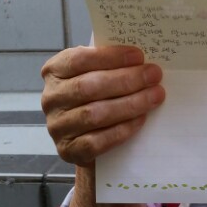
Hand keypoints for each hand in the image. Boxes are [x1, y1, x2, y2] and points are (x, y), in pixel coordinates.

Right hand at [41, 45, 164, 166]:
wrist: (87, 136)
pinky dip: (122, 129)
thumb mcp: (96, 73)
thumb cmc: (96, 95)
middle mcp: (51, 98)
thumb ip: (110, 64)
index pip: (79, 59)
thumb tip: (142, 59)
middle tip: (153, 75)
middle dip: (126, 80)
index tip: (139, 56)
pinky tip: (141, 119)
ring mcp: (57, 126)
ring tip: (155, 96)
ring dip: (130, 104)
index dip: (110, 57)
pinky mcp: (68, 150)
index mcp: (55, 71)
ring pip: (94, 114)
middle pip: (88, 87)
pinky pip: (97, 141)